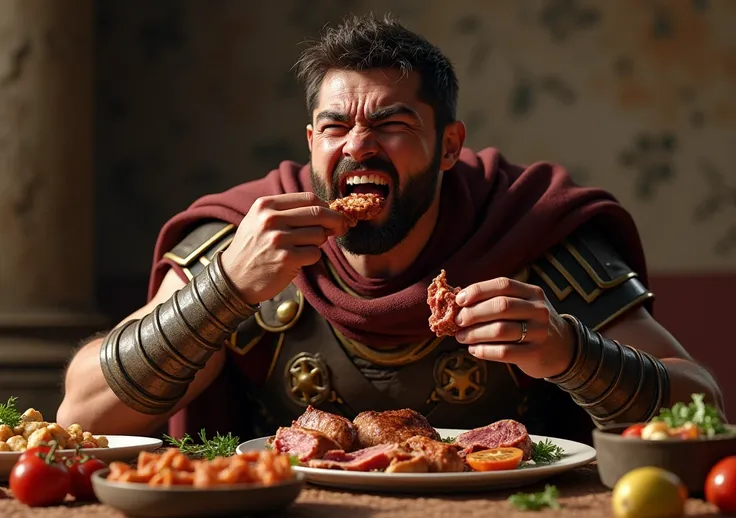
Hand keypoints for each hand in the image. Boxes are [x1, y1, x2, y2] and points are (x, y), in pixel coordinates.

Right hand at [220, 192, 349, 304]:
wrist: (233, 278)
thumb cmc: (253, 248)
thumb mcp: (260, 220)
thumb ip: (287, 211)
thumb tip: (327, 208)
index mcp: (266, 205)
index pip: (309, 198)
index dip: (326, 206)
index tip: (333, 214)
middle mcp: (270, 219)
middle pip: (318, 213)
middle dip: (336, 221)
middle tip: (342, 228)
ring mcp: (278, 240)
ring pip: (319, 235)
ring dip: (319, 242)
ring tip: (304, 248)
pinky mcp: (286, 259)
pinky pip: (314, 253)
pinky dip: (312, 257)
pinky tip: (298, 260)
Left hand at [453, 277, 575, 378]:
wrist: (563, 349)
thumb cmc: (531, 324)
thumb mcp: (523, 306)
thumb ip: (497, 301)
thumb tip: (459, 303)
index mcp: (532, 292)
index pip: (503, 285)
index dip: (478, 290)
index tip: (459, 300)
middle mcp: (538, 309)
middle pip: (501, 306)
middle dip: (473, 313)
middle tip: (457, 321)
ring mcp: (539, 332)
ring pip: (500, 330)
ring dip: (475, 334)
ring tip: (461, 337)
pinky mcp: (535, 353)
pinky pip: (504, 352)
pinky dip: (484, 351)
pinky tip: (474, 350)